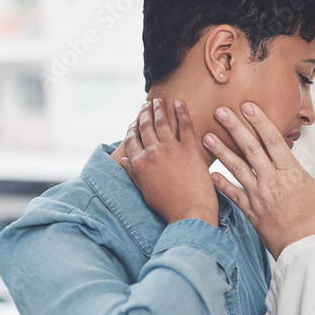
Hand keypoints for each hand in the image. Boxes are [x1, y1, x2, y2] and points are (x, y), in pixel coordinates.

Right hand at [121, 98, 218, 226]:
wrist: (190, 212)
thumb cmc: (168, 206)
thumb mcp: (145, 191)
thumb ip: (134, 173)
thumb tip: (124, 161)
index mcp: (139, 163)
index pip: (131, 140)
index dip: (131, 129)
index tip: (133, 122)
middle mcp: (152, 152)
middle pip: (145, 127)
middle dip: (144, 114)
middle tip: (145, 105)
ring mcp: (170, 149)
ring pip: (161, 122)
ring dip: (158, 109)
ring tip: (158, 102)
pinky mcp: (189, 149)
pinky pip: (185, 125)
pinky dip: (181, 112)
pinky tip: (179, 103)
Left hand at [204, 102, 314, 259]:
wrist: (305, 252)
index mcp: (292, 173)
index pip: (273, 140)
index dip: (260, 121)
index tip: (248, 106)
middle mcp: (272, 180)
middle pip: (251, 148)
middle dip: (235, 128)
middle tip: (221, 111)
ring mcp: (259, 196)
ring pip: (237, 168)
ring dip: (221, 151)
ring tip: (206, 136)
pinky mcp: (251, 212)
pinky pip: (233, 195)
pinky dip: (221, 184)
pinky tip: (210, 174)